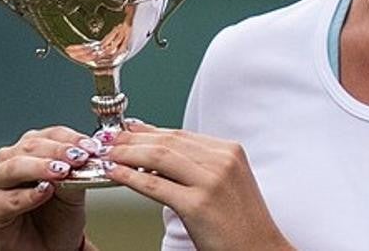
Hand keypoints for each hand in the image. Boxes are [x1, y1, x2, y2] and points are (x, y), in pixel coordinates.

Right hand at [0, 125, 98, 250]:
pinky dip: (28, 195)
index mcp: (31, 149)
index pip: (50, 134)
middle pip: (31, 146)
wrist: (52, 247)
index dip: (71, 138)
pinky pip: (8, 199)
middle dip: (58, 151)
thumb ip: (74, 172)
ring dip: (40, 168)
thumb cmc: (59, 215)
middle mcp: (9, 160)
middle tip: (78, 157)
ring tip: (61, 172)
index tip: (91, 146)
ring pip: (15, 167)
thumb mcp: (74, 189)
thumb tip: (82, 157)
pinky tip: (44, 192)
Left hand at [102, 121, 293, 250]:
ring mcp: (211, 181)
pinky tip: (115, 174)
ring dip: (127, 153)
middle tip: (108, 139)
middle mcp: (222, 161)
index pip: (180, 134)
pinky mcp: (198, 205)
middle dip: (132, 139)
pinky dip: (130, 177)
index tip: (127, 129)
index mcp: (230, 151)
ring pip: (159, 157)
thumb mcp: (226, 183)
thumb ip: (199, 165)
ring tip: (107, 154)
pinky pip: (155, 185)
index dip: (149, 130)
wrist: (261, 250)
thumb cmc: (241, 223)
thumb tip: (158, 154)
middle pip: (168, 141)